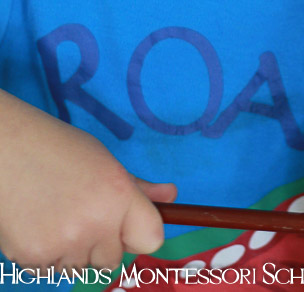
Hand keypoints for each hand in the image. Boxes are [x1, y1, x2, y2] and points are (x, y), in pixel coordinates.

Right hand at [0, 92, 176, 270]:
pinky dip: (44, 255)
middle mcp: (96, 223)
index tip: (125, 224)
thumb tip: (171, 197)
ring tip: (54, 213)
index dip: (138, 233)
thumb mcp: (105, 162)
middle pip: (113, 259)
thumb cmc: (58, 149)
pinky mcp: (33, 258)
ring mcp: (64, 244)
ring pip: (81, 267)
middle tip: (79, 211)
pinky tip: (35, 222)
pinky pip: (51, 271)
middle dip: (101, 243)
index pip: (151, 239)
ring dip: (72, 250)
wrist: (6, 149)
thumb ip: (138, 188)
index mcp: (118, 194)